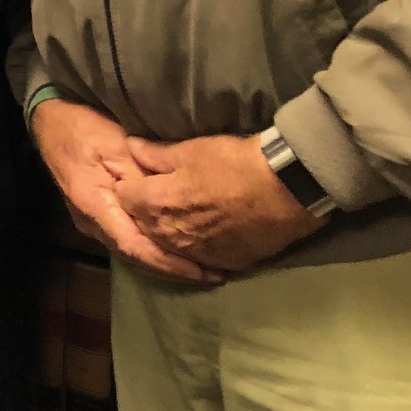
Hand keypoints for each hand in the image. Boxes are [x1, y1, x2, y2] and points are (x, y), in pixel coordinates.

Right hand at [31, 99, 224, 284]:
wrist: (50, 119)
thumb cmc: (83, 128)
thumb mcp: (116, 146)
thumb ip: (140, 178)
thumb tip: (167, 206)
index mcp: (95, 207)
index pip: (135, 247)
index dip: (169, 263)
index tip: (201, 271)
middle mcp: (91, 224)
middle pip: (135, 257)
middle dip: (173, 269)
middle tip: (213, 275)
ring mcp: (92, 222)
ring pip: (132, 252)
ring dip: (164, 262)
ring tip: (200, 268)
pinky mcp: (97, 216)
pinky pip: (128, 239)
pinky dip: (152, 248)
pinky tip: (173, 248)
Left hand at [115, 133, 324, 272]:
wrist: (285, 191)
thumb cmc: (233, 164)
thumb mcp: (191, 150)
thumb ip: (156, 154)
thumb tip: (132, 147)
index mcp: (156, 205)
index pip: (124, 197)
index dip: (131, 185)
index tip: (142, 177)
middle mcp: (169, 235)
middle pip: (143, 224)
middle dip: (145, 210)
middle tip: (161, 194)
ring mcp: (195, 254)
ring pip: (168, 244)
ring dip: (169, 231)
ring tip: (184, 213)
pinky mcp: (222, 263)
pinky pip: (197, 257)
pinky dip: (196, 246)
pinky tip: (206, 232)